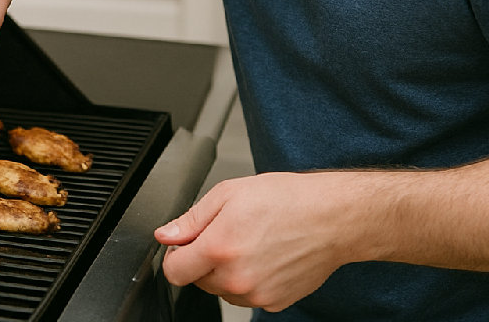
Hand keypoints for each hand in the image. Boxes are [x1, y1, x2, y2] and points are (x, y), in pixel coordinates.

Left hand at [154, 172, 356, 311]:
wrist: (329, 217)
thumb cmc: (284, 199)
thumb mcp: (228, 193)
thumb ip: (191, 218)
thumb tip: (166, 234)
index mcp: (219, 248)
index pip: (174, 270)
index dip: (175, 253)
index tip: (184, 242)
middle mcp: (235, 278)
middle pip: (197, 279)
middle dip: (203, 257)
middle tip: (226, 230)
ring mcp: (256, 295)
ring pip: (221, 288)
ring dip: (225, 270)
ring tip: (249, 240)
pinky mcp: (274, 303)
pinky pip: (246, 295)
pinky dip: (248, 279)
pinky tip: (263, 254)